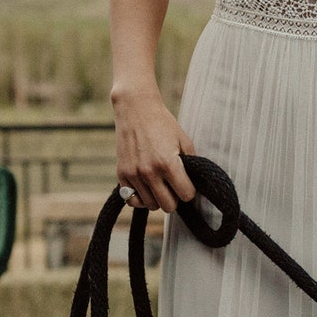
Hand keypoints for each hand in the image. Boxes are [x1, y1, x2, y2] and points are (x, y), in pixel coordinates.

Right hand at [112, 86, 196, 212]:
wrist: (135, 109)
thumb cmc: (162, 123)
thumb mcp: (184, 140)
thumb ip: (191, 164)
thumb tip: (195, 183)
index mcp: (168, 163)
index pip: (186, 195)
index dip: (190, 190)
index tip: (187, 182)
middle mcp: (150, 172)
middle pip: (168, 206)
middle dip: (175, 198)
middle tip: (174, 185)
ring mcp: (134, 174)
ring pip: (151, 205)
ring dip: (158, 198)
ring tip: (160, 184)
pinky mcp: (122, 174)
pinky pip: (132, 200)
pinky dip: (141, 197)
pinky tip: (146, 187)